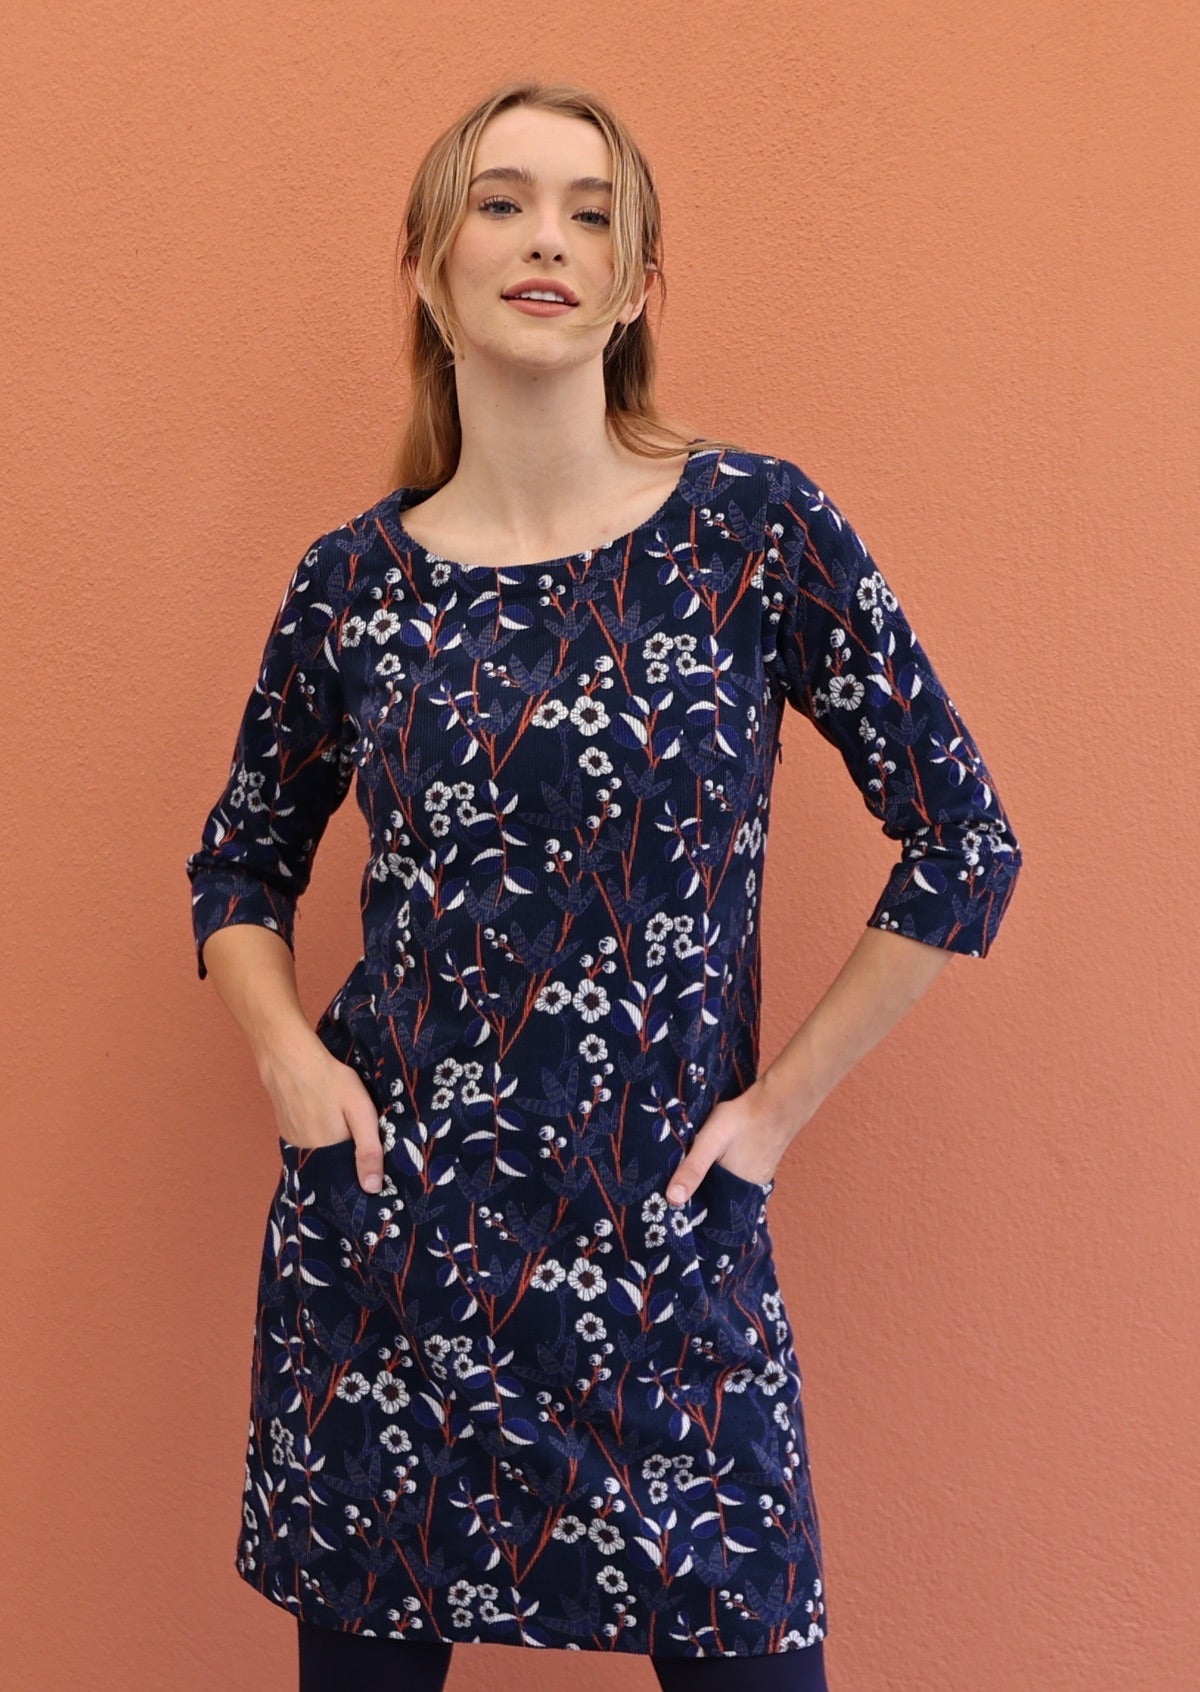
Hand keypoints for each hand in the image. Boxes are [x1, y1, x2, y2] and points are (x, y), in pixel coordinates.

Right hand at [257, 1030, 384, 1192]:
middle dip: (347, 1153)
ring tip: (337, 1120)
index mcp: (328, 1153)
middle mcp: (307, 1155)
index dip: (361, 1165)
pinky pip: (307, 1141)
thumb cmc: (331, 1081)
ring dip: (331, 1142)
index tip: (373, 1157)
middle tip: (354, 1128)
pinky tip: (321, 1115)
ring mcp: (293, 1143)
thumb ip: (369, 1149)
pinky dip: (316, 1133)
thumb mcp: (361, 1111)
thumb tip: (373, 1189)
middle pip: (333, 1162)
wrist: (290, 1058)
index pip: (349, 1171)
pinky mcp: (284, 1131)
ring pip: (320, 1151)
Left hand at [665, 1077, 796, 1206]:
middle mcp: (753, 1187)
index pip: (711, 1205)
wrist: (777, 1100)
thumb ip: (692, 1169)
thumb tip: (672, 1199)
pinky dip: (730, 1165)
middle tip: (683, 1179)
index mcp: (738, 1190)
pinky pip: (742, 1169)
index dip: (696, 1200)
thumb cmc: (742, 1119)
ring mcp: (761, 1174)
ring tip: (700, 1166)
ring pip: (731, 1179)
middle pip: (721, 1192)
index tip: (677, 1199)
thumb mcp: (709, 1142)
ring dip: (717, 1174)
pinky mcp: (765, 1160)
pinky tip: (722, 1155)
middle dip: (705, 1187)